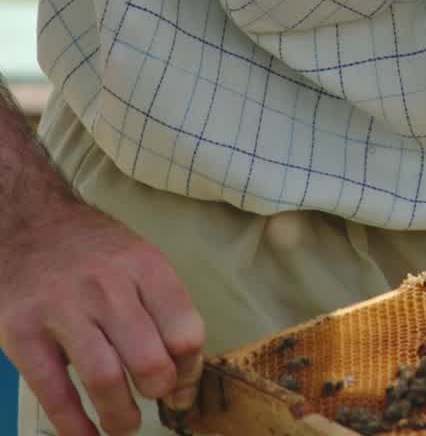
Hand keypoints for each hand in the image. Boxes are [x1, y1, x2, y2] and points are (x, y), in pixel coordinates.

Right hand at [0, 197, 204, 435]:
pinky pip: (53, 390)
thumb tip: (184, 365)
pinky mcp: (22, 333)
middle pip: (149, 359)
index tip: (184, 388)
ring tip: (124, 426)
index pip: (186, 330)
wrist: (29, 222)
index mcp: (146, 267)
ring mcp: (63, 310)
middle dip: (158, 393)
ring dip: (120, 416)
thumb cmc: (92, 249)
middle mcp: (109, 287)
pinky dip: (72, 423)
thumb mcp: (138, 258)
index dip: (190, 371)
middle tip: (155, 402)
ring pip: (104, 378)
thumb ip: (161, 303)